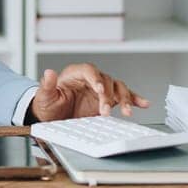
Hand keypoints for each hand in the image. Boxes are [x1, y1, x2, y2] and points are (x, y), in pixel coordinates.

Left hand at [30, 63, 148, 121]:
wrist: (52, 117)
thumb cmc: (48, 105)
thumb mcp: (44, 97)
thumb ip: (47, 85)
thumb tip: (48, 72)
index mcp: (75, 74)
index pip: (89, 70)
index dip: (96, 78)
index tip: (99, 89)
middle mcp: (90, 79)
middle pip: (106, 80)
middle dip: (108, 96)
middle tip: (105, 111)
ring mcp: (100, 89)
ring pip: (117, 87)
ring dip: (124, 99)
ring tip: (127, 112)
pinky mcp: (107, 100)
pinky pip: (123, 97)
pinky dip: (134, 99)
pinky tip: (143, 104)